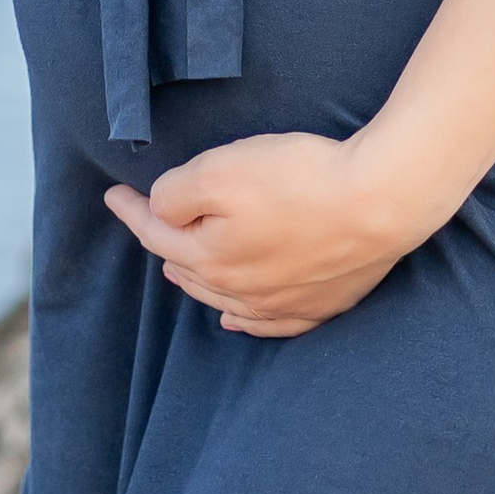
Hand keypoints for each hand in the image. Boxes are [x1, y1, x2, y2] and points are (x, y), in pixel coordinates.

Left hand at [104, 130, 431, 337]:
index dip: (131, 210)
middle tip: (150, 223)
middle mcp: (239, 291)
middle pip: (187, 269)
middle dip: (163, 244)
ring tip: (178, 267)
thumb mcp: (220, 170)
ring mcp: (283, 304)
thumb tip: (161, 210)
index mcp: (208, 258)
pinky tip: (236, 320)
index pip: (156, 232)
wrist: (381, 201)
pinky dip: (246, 321)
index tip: (113, 193)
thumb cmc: (299, 179)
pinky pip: (271, 323)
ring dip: (196, 282)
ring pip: (223, 298)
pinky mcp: (321, 304)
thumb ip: (177, 193)